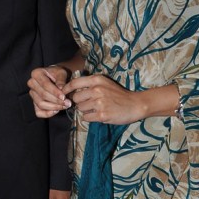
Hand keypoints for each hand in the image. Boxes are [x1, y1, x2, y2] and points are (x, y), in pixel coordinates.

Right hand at [28, 65, 71, 118]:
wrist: (55, 78)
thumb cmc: (57, 74)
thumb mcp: (61, 72)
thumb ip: (61, 79)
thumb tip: (61, 88)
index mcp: (36, 73)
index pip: (45, 84)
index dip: (54, 92)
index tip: (63, 96)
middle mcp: (31, 83)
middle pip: (43, 95)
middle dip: (56, 100)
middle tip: (67, 103)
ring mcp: (32, 94)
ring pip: (41, 104)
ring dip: (54, 107)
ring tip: (64, 106)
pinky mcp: (34, 103)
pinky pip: (38, 112)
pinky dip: (47, 114)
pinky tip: (56, 110)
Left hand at [63, 77, 180, 124]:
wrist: (135, 104)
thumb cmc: (119, 94)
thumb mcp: (105, 83)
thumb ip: (91, 84)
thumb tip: (72, 90)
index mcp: (97, 80)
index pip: (75, 83)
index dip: (66, 89)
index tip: (63, 94)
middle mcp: (97, 90)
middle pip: (76, 98)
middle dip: (79, 102)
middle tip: (89, 104)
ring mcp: (99, 103)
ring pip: (80, 109)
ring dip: (86, 111)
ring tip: (96, 109)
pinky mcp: (102, 115)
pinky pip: (86, 118)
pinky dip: (90, 118)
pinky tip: (99, 115)